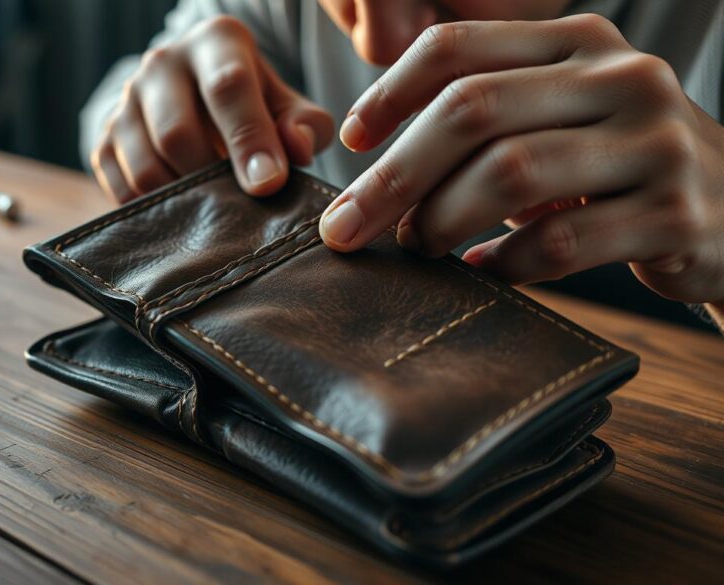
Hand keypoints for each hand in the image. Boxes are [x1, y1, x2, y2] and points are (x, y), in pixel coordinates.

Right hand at [92, 16, 333, 202]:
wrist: (197, 101)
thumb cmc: (254, 105)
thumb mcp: (287, 107)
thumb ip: (305, 126)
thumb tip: (297, 149)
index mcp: (215, 41)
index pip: (228, 86)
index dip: (249, 139)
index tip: (268, 184)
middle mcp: (162, 62)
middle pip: (176, 134)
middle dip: (211, 179)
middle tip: (240, 207)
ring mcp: (125, 101)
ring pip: (146, 169)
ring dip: (184, 201)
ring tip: (215, 208)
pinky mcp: (103, 140)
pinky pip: (123, 191)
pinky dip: (157, 213)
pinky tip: (185, 211)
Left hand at [320, 14, 723, 305]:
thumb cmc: (617, 168)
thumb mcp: (561, 119)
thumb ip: (488, 120)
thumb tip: (375, 172)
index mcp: (579, 43)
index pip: (458, 47)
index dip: (389, 93)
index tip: (351, 142)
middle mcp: (622, 78)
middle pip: (472, 110)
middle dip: (393, 174)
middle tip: (346, 226)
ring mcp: (655, 143)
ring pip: (511, 172)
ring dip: (442, 218)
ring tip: (418, 245)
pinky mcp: (675, 214)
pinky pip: (559, 243)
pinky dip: (503, 263)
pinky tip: (483, 272)